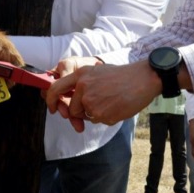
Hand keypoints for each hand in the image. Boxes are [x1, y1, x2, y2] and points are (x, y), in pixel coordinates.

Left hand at [45, 58, 161, 132]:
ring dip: (97, 113)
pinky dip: (107, 117)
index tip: (53, 108)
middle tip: (99, 104)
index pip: (55, 89)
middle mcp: (83, 87)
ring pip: (87, 116)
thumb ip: (82, 83)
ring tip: (111, 101)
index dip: (50, 100)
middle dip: (82, 111)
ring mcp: (91, 102)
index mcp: (80, 75)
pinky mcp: (101, 114)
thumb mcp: (97, 72)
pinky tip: (117, 106)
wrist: (142, 79)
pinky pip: (99, 121)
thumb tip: (71, 98)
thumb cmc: (122, 76)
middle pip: (72, 109)